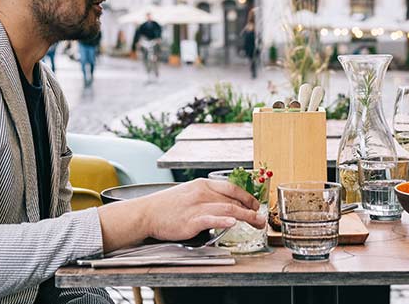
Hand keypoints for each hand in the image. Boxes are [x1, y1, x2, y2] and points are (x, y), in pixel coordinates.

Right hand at [99, 178, 264, 249]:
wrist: (147, 213)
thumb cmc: (167, 205)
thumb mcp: (188, 193)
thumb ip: (206, 197)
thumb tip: (224, 205)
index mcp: (202, 184)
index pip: (231, 188)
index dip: (247, 196)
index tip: (256, 205)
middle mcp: (202, 193)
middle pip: (233, 200)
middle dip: (251, 210)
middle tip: (261, 219)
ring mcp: (197, 207)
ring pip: (228, 209)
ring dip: (246, 216)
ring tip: (256, 222)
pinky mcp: (191, 221)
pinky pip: (211, 220)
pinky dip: (224, 221)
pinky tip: (234, 223)